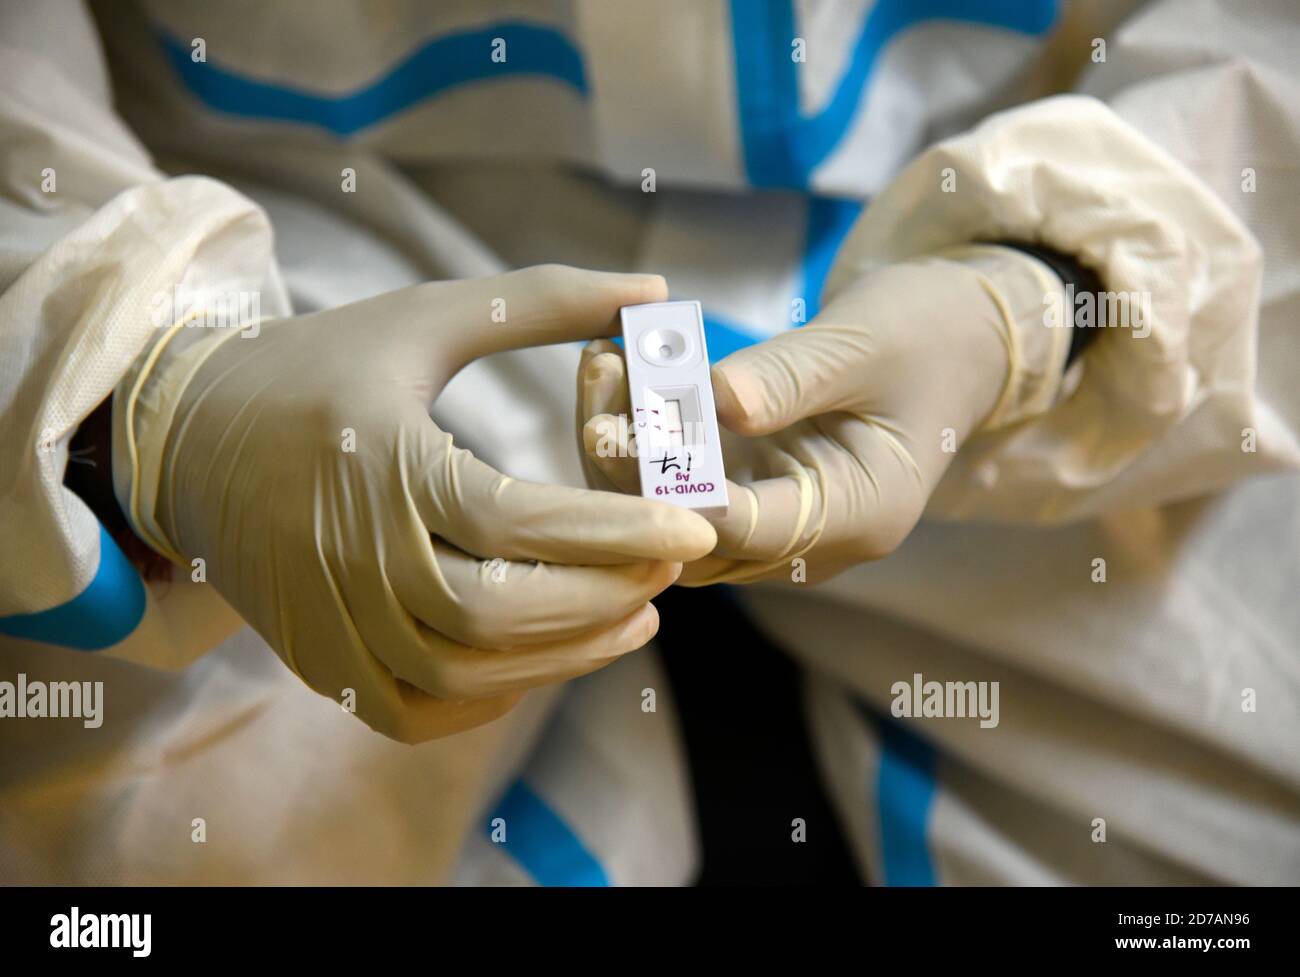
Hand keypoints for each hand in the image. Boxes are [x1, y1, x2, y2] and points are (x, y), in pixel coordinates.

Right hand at [117, 266, 716, 740]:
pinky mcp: (319, 661)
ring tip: (635, 615)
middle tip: (670, 568)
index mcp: (380, 463)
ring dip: (565, 654)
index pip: (519, 521)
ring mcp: (328, 619)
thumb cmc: (315, 366)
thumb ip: (543, 301)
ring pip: (465, 670)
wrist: (186, 437)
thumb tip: (655, 294)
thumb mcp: (424, 316)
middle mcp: (348, 553)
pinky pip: (418, 709)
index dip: (617, 533)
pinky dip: (492, 695)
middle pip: (498, 610)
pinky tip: (544, 655)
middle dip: (603, 597)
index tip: (692, 528)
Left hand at [580, 248, 1065, 583]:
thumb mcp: (865, 341)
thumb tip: (710, 402)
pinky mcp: (752, 490)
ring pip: (675, 519)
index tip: (619, 435)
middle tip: (596, 385)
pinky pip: (681, 484)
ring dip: (626, 454)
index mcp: (861, 514)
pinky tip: (617, 370)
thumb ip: (789, 377)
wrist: (955, 337)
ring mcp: (778, 519)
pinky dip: (643, 438)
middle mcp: (814, 538)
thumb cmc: (926, 332)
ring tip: (599, 363)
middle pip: (697, 538)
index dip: (680, 492)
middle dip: (633, 472)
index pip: (755, 527)